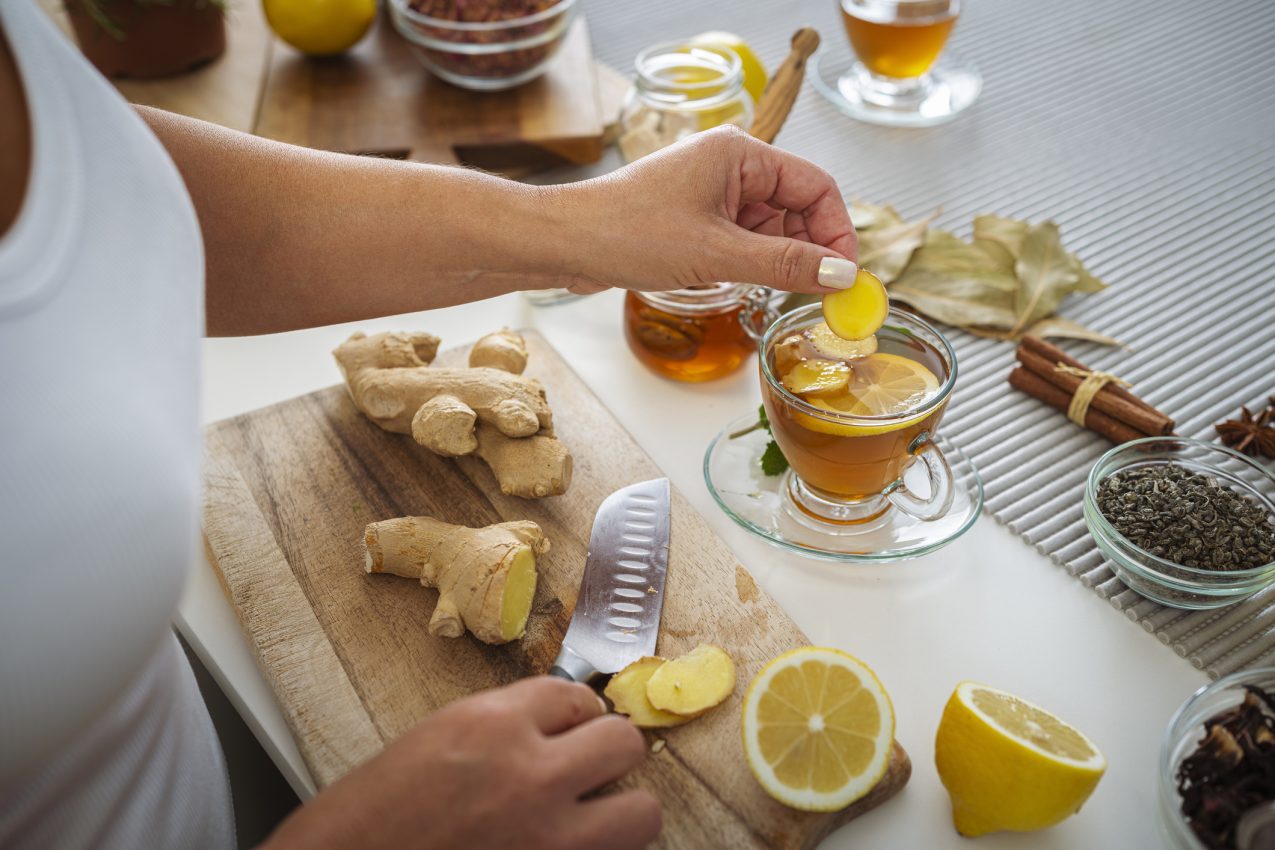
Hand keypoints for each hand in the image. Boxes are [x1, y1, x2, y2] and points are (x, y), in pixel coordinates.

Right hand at [259, 677, 658, 849]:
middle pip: (623, 742)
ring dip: (620, 812)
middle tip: (587, 770)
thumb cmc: (366, 820)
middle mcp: (529, 776)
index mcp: (491, 727)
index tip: (570, 728)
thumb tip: (552, 728)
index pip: (576, 694)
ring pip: (642, 811)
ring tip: (590, 818)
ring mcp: (549, 840)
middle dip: (607, 755)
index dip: (574, 715)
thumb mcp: (433, 743)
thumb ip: (500, 730)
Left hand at [550, 125, 857, 294]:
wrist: (565, 242)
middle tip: (817, 296)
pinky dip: (751, 264)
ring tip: (771, 292)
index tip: (844, 277)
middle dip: (809, 250)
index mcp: (741, 154)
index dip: (837, 232)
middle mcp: (730, 166)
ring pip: (770, 228)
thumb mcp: (717, 254)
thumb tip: (839, 275)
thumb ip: (784, 264)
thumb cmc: (628, 232)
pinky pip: (742, 239)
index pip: (816, 186)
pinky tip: (741, 285)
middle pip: (797, 208)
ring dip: (778, 261)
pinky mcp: (695, 217)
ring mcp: (711, 191)